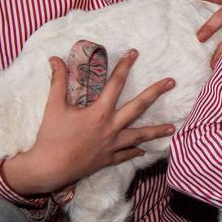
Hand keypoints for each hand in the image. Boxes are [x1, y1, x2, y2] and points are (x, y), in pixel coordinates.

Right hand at [3, 51, 176, 195]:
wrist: (49, 168)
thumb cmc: (51, 136)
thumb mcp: (53, 106)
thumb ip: (58, 81)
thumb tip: (55, 59)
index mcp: (99, 112)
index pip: (115, 84)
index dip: (124, 66)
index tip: (134, 53)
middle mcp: (111, 127)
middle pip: (139, 107)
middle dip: (156, 92)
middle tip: (172, 82)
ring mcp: (112, 145)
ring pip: (140, 136)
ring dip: (156, 131)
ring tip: (172, 128)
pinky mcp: (108, 159)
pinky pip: (126, 155)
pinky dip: (135, 152)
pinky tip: (144, 151)